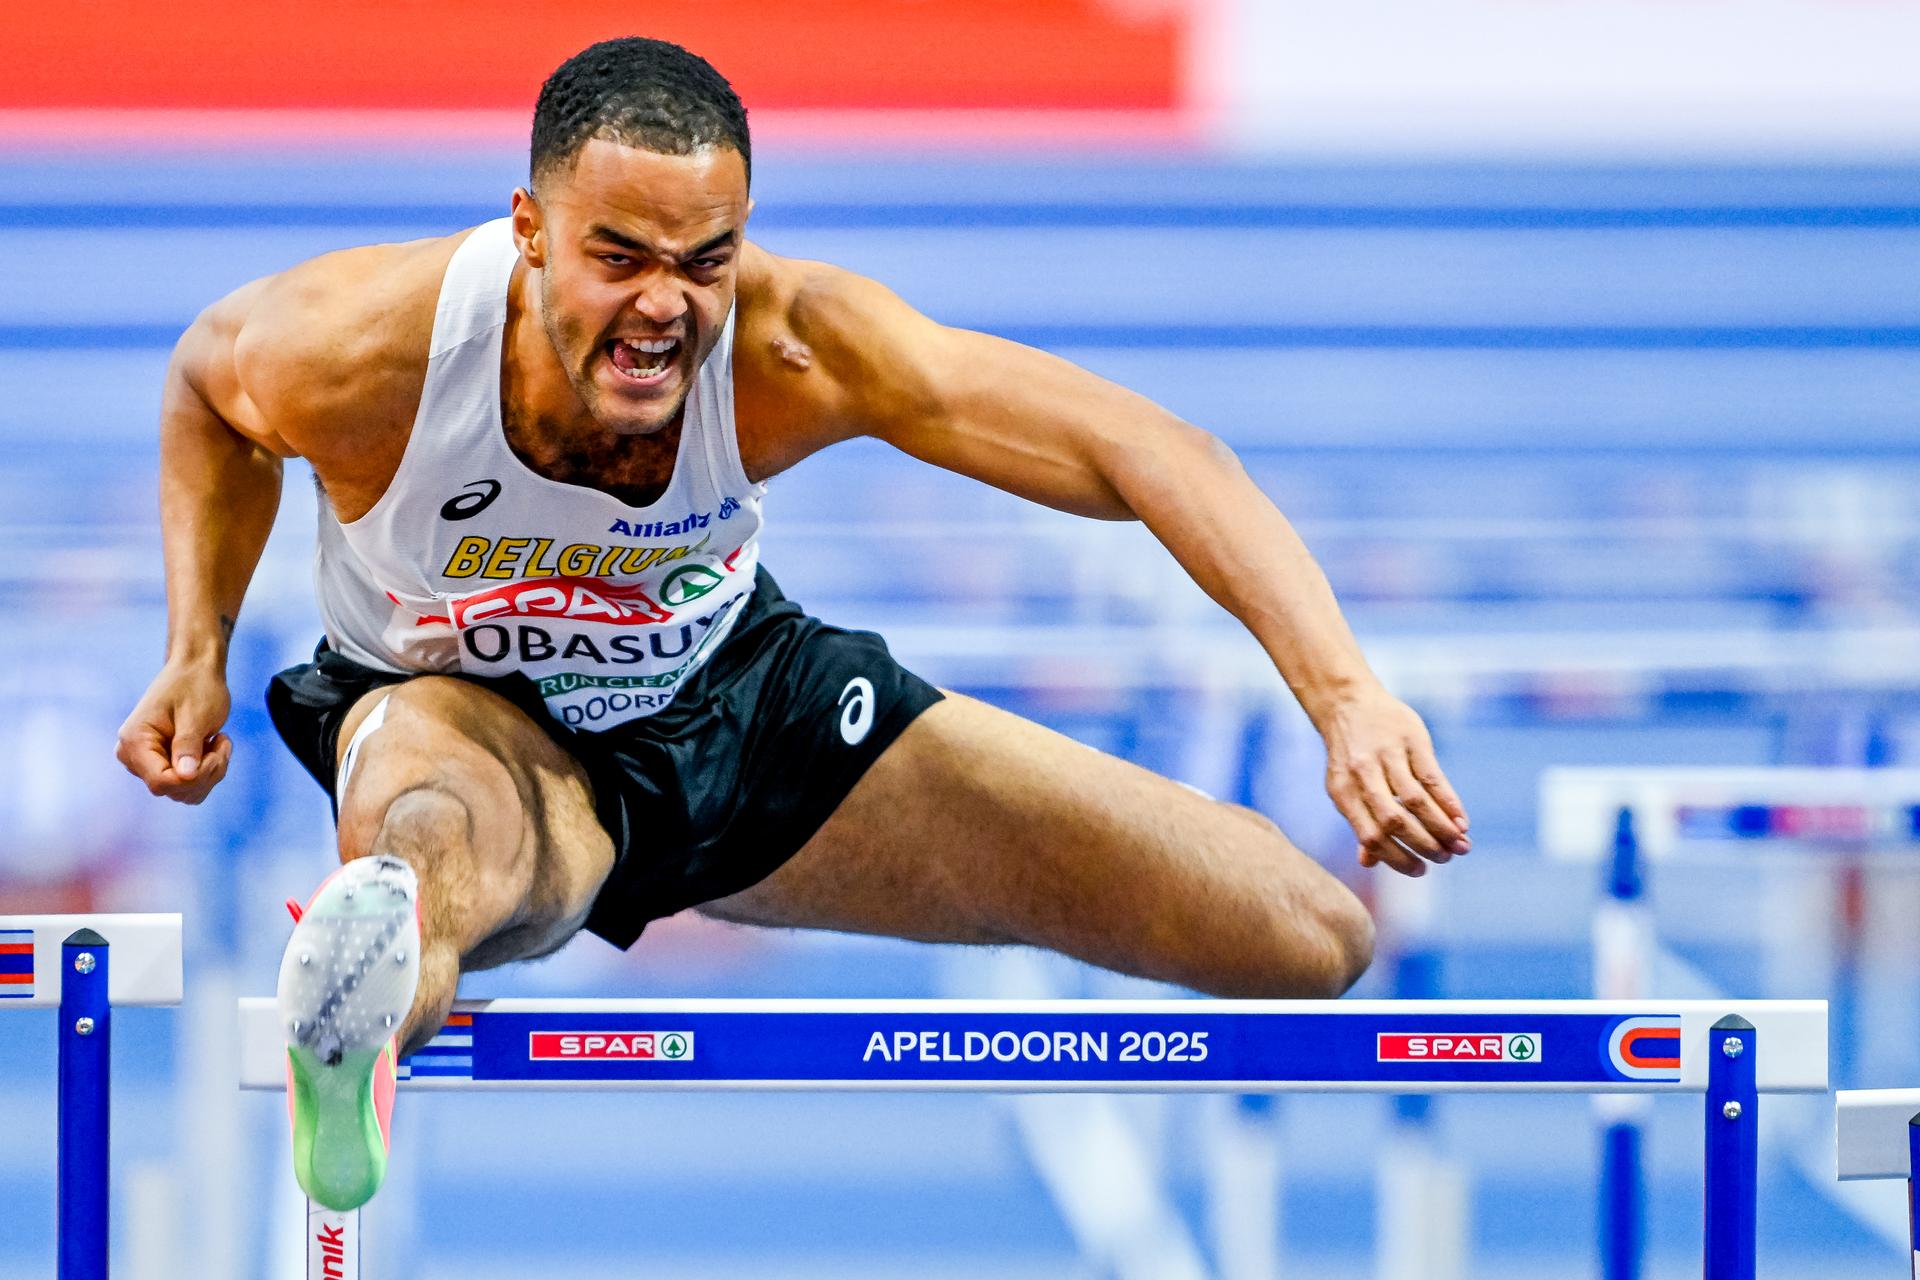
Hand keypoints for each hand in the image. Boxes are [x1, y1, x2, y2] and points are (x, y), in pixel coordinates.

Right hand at [116, 658, 232, 804]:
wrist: (195, 671)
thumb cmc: (195, 686)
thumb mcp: (196, 715)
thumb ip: (188, 746)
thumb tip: (185, 777)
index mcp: (134, 741)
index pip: (161, 782)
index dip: (194, 777)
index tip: (217, 753)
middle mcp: (133, 756)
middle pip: (173, 789)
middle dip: (206, 772)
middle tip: (223, 743)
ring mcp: (146, 763)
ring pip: (184, 792)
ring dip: (211, 772)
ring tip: (220, 742)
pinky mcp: (162, 765)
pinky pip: (188, 786)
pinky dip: (208, 772)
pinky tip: (215, 747)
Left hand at [1315, 685, 1469, 875]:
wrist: (1346, 701)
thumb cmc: (1349, 754)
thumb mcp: (1344, 787)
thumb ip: (1358, 822)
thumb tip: (1368, 863)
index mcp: (1343, 793)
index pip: (1371, 836)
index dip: (1397, 858)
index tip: (1419, 870)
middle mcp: (1362, 775)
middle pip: (1395, 821)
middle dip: (1425, 845)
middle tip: (1446, 858)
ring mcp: (1386, 755)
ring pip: (1416, 800)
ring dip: (1441, 826)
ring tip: (1460, 844)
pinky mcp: (1410, 739)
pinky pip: (1432, 776)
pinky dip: (1449, 801)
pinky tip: (1461, 820)